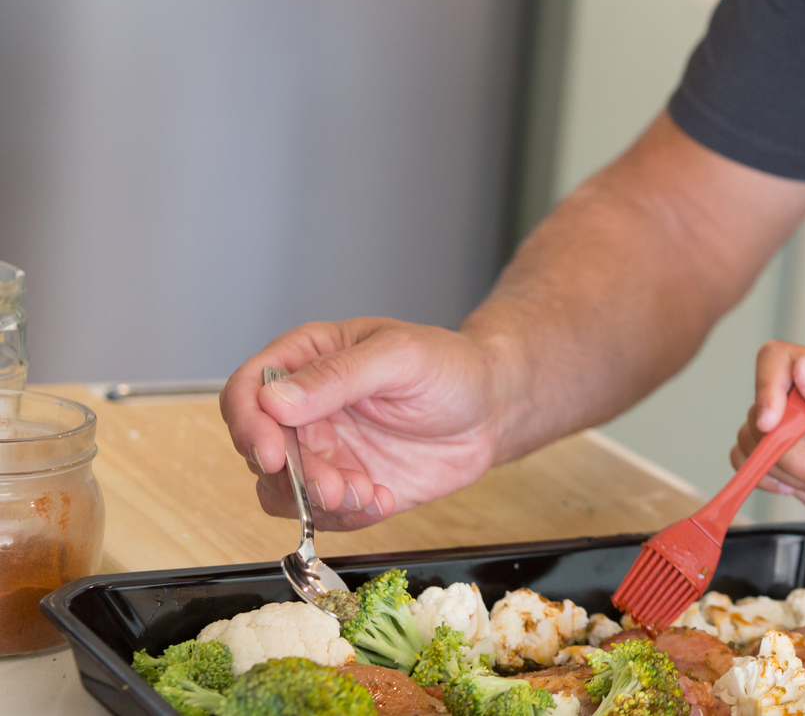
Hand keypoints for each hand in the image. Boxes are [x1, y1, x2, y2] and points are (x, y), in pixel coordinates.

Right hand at [220, 318, 518, 529]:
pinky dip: (346, 514)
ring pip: (281, 489)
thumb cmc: (451, 367)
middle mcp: (305, 408)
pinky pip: (320, 513)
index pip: (247, 390)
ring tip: (365, 492)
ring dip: (315, 501)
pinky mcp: (344, 485)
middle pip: (258, 448)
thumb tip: (275, 401)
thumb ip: (339, 375)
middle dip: (291, 475)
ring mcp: (322, 450)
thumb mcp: (400, 356)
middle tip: (335, 485)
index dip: (246, 423)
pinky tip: (383, 498)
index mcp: (308, 360)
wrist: (492, 410)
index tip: (270, 452)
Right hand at [732, 341, 804, 548]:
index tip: (773, 421)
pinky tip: (796, 488)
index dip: (768, 384)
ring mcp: (795, 435)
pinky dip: (765, 479)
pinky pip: (748, 462)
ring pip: (753, 438)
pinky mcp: (784, 465)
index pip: (781, 360)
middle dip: (785, 448)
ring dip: (782, 468)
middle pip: (762, 407)